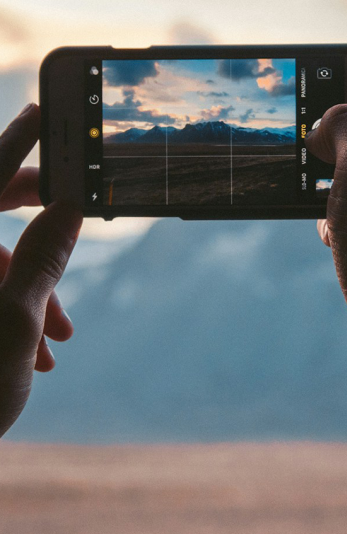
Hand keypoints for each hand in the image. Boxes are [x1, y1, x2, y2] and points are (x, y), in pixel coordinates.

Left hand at [0, 104, 82, 436]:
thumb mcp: (12, 320)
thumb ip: (42, 257)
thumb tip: (71, 207)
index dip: (18, 142)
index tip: (46, 112)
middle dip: (39, 229)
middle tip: (79, 217)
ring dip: (32, 292)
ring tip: (59, 338)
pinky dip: (11, 311)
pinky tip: (37, 351)